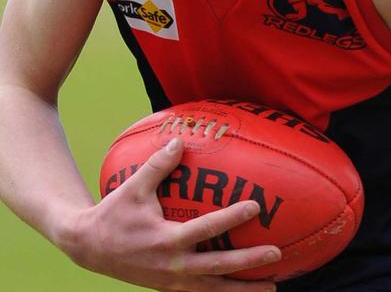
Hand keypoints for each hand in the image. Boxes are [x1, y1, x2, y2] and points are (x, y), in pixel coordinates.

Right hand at [58, 138, 279, 291]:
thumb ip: (158, 166)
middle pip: (219, 266)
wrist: (88, 248)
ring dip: (242, 289)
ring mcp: (173, 281)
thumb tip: (179, 140)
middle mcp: (173, 265)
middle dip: (249, 262)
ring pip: (214, 288)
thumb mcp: (132, 188)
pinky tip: (243, 289)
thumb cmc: (113, 214)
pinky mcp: (171, 288)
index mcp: (167, 240)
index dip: (232, 217)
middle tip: (277, 254)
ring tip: (271, 287)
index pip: (207, 228)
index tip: (255, 206)